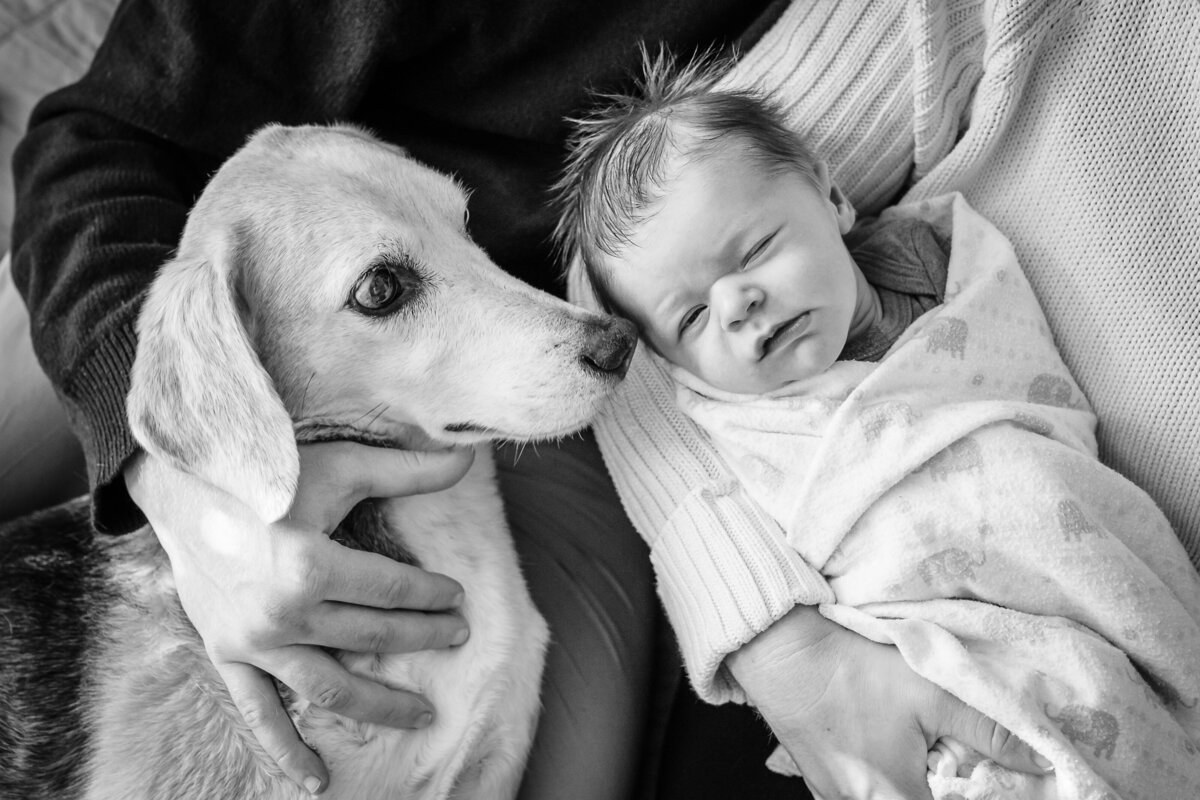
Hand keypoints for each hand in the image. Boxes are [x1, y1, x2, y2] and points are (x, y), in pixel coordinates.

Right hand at [125, 442, 475, 794]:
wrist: (183, 488)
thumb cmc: (268, 472)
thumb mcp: (340, 465)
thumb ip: (408, 468)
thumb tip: (468, 454)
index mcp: (312, 565)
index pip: (393, 591)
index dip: (432, 595)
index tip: (457, 597)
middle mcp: (285, 613)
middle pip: (372, 636)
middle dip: (423, 638)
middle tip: (457, 638)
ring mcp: (255, 641)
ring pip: (331, 687)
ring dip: (380, 704)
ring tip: (423, 715)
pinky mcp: (228, 655)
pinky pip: (259, 714)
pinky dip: (285, 751)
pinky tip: (317, 780)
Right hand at [727, 605, 1051, 799]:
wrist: (779, 651)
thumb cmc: (850, 670)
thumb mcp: (929, 691)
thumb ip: (988, 729)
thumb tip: (1040, 758)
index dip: (977, 796)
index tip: (993, 784)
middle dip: (943, 789)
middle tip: (959, 768)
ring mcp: (833, 797)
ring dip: (912, 786)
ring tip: (923, 755)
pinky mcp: (818, 780)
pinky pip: (861, 795)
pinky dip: (883, 782)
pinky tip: (888, 751)